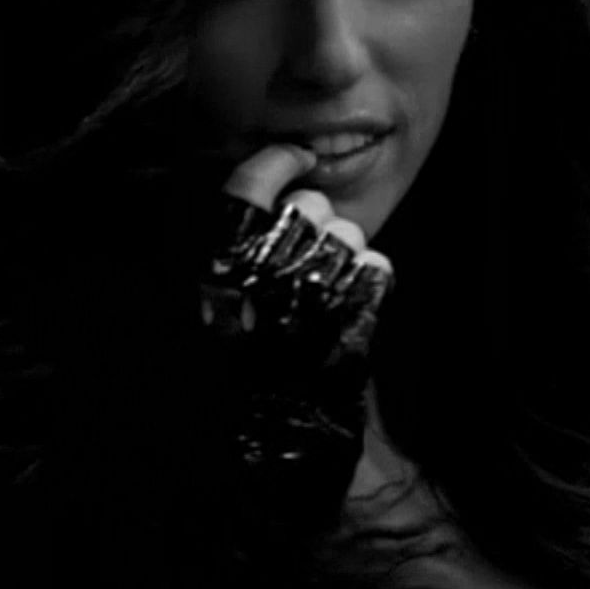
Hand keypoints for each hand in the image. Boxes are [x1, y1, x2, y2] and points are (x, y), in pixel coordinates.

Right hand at [204, 145, 393, 368]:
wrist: (280, 432)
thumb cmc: (242, 368)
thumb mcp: (211, 303)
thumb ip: (233, 247)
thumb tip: (276, 185)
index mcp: (220, 264)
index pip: (247, 185)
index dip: (276, 161)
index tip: (297, 156)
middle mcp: (266, 269)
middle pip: (308, 206)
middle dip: (315, 223)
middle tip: (303, 261)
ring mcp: (315, 288)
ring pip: (348, 234)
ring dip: (344, 256)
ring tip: (323, 294)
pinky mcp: (356, 313)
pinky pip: (378, 268)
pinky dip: (372, 282)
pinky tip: (352, 305)